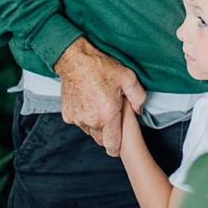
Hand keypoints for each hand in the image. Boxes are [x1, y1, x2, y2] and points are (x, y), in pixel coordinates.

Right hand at [54, 37, 145, 156]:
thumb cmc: (100, 67)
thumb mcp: (128, 77)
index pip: (112, 146)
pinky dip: (84, 117)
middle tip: (111, 115)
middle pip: (101, 140)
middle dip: (108, 132)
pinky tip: (88, 102)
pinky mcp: (68, 115)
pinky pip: (80, 122)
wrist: (75, 59)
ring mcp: (78, 119)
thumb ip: (138, 97)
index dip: (117, 147)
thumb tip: (139, 111)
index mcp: (107, 115)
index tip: (119, 143)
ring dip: (95, 124)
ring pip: (90, 131)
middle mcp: (91, 121)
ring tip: (100, 105)